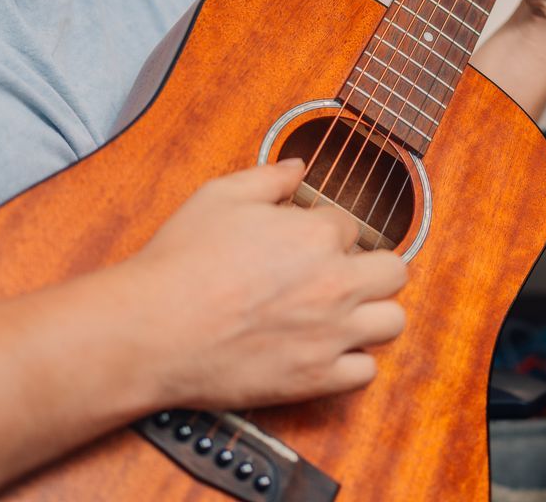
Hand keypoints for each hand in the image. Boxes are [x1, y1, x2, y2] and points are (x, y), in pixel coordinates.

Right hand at [115, 160, 406, 409]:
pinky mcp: (315, 378)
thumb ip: (268, 177)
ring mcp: (330, 334)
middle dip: (371, 268)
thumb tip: (298, 167)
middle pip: (393, 272)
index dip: (326, 232)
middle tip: (340, 275)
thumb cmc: (181, 262)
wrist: (152, 329)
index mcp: (317, 235)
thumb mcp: (219, 196)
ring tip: (343, 313)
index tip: (303, 244)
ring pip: (392, 322)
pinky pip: (366, 372)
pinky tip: (326, 351)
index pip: (351, 226)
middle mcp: (335, 283)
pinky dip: (352, 363)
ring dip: (373, 314)